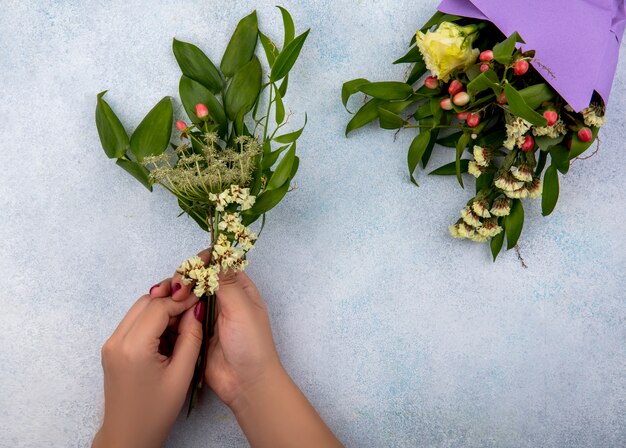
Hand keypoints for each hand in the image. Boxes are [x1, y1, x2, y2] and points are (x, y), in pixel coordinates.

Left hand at [93, 278, 202, 447]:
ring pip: (138, 309)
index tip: (200, 299)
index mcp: (133, 347)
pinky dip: (151, 322)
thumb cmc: (156, 411)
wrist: (127, 435)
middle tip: (192, 312)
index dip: (182, 300)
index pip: (159, 306)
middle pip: (146, 302)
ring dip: (160, 311)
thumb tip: (196, 309)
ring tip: (181, 327)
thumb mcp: (182, 374)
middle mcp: (116, 340)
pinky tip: (167, 337)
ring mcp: (110, 344)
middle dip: (170, 302)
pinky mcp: (111, 348)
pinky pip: (133, 322)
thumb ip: (191, 337)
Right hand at [170, 263, 341, 446]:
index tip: (190, 270)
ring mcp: (207, 314)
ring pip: (185, 293)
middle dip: (182, 276)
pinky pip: (178, 313)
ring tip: (159, 297)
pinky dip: (167, 308)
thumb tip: (213, 257)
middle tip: (174, 289)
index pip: (217, 263)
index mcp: (239, 287)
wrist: (245, 382)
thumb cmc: (251, 344)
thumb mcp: (242, 308)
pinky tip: (159, 309)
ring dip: (171, 291)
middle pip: (197, 276)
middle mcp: (223, 297)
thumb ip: (225, 282)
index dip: (201, 262)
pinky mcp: (194, 330)